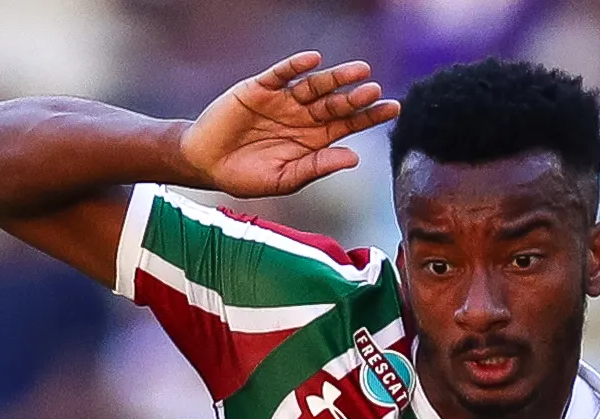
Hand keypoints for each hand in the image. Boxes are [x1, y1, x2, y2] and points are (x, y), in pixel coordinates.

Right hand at [180, 53, 397, 198]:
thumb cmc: (247, 175)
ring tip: (359, 71)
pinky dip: (296, 66)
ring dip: (336, 78)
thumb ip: (317, 167)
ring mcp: (282, 100)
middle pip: (336, 104)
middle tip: (376, 91)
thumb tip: (353, 158)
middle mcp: (302, 116)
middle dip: (356, 98)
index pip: (348, 125)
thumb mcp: (285, 178)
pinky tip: (313, 60)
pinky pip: (281, 73)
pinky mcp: (260, 88)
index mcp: (314, 140)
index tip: (393, 108)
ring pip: (314, 86)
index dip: (370, 117)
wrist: (207, 163)